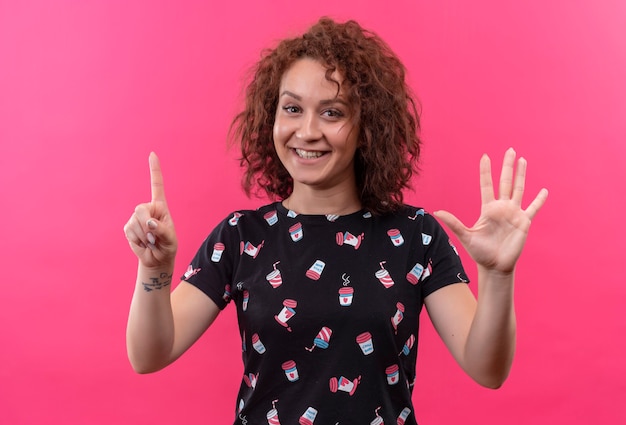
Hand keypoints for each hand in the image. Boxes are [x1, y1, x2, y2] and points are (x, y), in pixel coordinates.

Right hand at [123, 153, 177, 267]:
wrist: (157, 258)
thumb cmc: (167, 246)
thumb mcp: (170, 239)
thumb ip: (162, 230)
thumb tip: (150, 223)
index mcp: (160, 206)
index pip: (157, 185)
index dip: (154, 170)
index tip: (152, 154)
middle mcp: (148, 209)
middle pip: (140, 209)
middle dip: (146, 225)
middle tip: (154, 238)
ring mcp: (136, 217)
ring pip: (134, 223)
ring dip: (144, 237)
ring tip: (151, 242)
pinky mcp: (128, 227)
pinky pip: (130, 232)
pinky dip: (138, 241)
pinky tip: (144, 243)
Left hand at [434, 148, 547, 273]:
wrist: (495, 266)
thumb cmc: (479, 252)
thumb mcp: (465, 235)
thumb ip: (453, 222)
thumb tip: (436, 211)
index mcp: (487, 209)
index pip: (486, 185)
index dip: (486, 171)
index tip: (485, 156)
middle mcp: (501, 208)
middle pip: (505, 182)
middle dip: (507, 166)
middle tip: (510, 150)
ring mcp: (513, 214)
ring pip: (519, 189)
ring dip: (521, 175)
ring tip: (523, 160)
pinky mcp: (524, 222)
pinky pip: (533, 208)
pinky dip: (539, 200)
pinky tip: (544, 191)